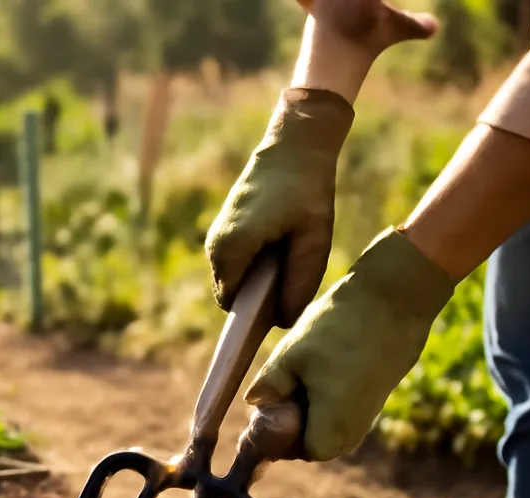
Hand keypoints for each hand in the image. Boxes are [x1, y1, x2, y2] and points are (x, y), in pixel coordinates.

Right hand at [205, 2, 437, 329]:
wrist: (296, 142)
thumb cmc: (308, 190)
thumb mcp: (314, 240)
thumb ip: (300, 283)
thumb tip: (284, 320)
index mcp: (233, 249)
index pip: (232, 305)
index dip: (250, 318)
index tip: (271, 322)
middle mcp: (216, 245)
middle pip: (230, 294)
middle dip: (254, 299)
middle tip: (289, 287)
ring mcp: (217, 235)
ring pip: (232, 279)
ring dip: (255, 281)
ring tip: (287, 263)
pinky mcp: (224, 227)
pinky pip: (234, 262)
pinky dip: (253, 266)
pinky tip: (280, 251)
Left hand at [244, 228, 453, 461]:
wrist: (396, 300)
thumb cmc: (340, 327)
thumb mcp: (291, 354)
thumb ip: (269, 386)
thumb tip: (253, 401)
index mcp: (331, 427)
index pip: (295, 452)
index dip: (277, 436)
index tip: (267, 408)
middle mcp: (353, 431)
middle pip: (311, 445)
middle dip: (291, 425)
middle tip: (281, 391)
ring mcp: (367, 416)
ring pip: (327, 429)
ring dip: (308, 411)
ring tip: (302, 375)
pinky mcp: (374, 400)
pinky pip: (342, 414)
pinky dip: (325, 401)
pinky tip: (320, 371)